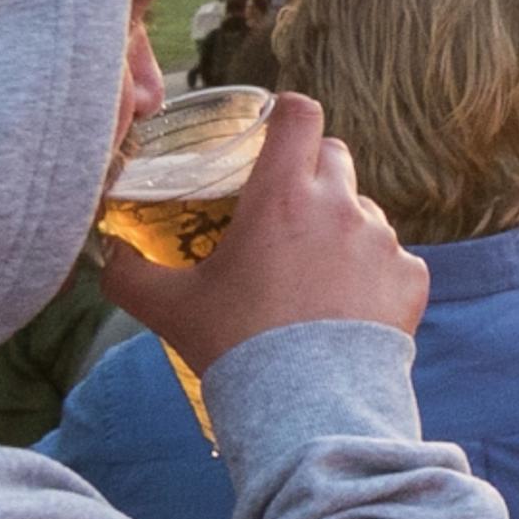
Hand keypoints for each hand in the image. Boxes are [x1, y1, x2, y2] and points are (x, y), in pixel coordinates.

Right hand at [103, 92, 427, 375]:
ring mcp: (383, 240)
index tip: (272, 132)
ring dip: (340, 227)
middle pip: (334, 155)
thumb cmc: (235, 347)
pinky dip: (372, 275)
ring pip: (363, 211)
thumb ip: (128, 272)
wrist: (306, 404)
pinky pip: (393, 259)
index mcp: (282, 195)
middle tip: (282, 211)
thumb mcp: (167, 307)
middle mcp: (340, 206)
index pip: (299, 114)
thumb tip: (106, 254)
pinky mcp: (412, 276)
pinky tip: (343, 310)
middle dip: (310, 171)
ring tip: (308, 276)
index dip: (286, 114)